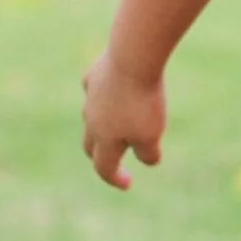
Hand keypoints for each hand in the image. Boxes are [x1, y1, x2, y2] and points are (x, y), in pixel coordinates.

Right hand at [81, 47, 165, 189]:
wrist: (131, 57)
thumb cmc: (142, 100)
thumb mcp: (151, 134)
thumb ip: (148, 153)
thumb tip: (148, 159)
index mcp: (103, 140)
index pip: (104, 168)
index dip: (115, 178)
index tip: (128, 183)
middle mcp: (91, 120)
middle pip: (90, 145)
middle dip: (101, 155)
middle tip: (114, 159)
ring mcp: (90, 96)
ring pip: (91, 117)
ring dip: (102, 125)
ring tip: (117, 125)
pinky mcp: (95, 74)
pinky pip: (95, 89)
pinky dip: (102, 95)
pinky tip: (111, 91)